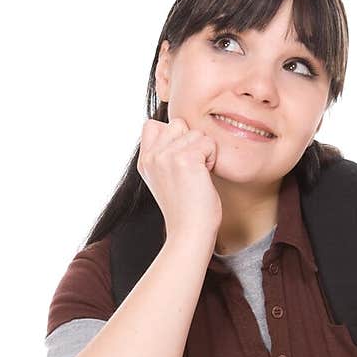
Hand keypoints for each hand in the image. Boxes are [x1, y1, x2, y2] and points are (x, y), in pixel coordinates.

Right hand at [137, 115, 221, 238]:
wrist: (190, 233)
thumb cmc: (187, 209)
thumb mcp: (166, 178)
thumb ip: (165, 154)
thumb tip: (179, 127)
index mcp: (144, 161)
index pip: (154, 124)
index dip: (174, 137)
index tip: (181, 164)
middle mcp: (152, 156)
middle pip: (178, 124)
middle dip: (191, 143)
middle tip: (191, 172)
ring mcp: (166, 156)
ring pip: (196, 132)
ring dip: (204, 152)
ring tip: (198, 177)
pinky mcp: (185, 159)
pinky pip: (208, 143)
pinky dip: (212, 159)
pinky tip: (205, 178)